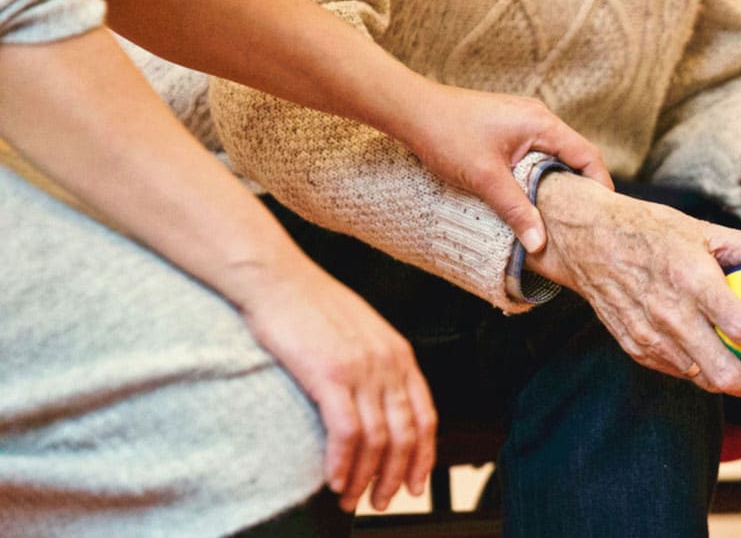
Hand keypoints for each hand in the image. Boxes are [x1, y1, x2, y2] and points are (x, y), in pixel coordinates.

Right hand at [226, 258, 437, 512]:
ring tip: (351, 500)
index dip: (423, 456)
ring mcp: (362, 369)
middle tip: (380, 502)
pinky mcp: (330, 374)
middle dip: (394, 476)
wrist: (276, 277)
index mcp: (400, 354)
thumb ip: (375, 364)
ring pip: (377, 440)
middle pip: (406, 435)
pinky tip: (334, 480)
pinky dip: (343, 463)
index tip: (414, 484)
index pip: (426, 417)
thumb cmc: (309, 304)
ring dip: (365, 478)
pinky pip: (347, 432)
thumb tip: (376, 402)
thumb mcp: (359, 331)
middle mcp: (388, 363)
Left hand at [399, 82, 613, 252]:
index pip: (587, 155)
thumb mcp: (485, 178)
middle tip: (583, 222)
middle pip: (575, 156)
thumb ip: (516, 210)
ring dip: (557, 183)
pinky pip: (536, 154)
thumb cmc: (447, 135)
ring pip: (553, 156)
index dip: (600, 186)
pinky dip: (539, 176)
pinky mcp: (507, 128)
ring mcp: (522, 121)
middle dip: (581, 189)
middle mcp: (538, 118)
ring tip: (559, 216)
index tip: (602, 216)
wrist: (411, 110)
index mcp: (542, 123)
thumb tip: (540, 244)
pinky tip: (531, 198)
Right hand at [526, 173, 740, 398]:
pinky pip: (679, 371)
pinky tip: (719, 358)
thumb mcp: (707, 230)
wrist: (587, 240)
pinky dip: (704, 370)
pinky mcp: (635, 348)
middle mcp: (669, 315)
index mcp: (692, 281)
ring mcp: (649, 337)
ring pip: (703, 379)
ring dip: (736, 383)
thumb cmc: (652, 230)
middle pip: (725, 374)